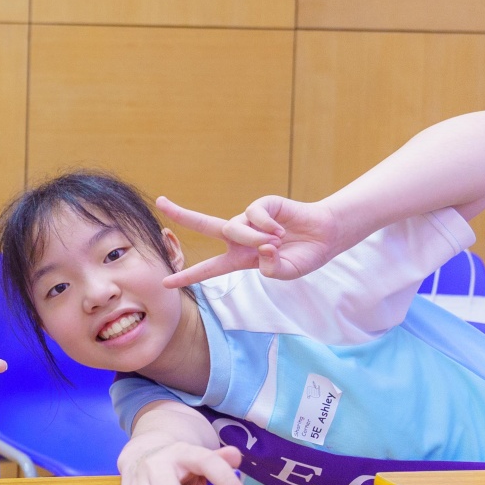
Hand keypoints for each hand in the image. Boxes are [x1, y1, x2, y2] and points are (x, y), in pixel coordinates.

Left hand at [155, 194, 343, 287]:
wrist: (324, 237)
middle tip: (160, 202)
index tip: (165, 282)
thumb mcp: (285, 272)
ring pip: (234, 227)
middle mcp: (240, 238)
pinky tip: (280, 229)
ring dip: (253, 238)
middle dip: (182, 214)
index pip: (209, 269)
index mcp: (239, 259)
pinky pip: (253, 214)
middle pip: (205, 226)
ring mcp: (249, 219)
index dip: (188, 277)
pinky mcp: (263, 205)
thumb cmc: (302, 257)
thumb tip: (261, 248)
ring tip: (276, 242)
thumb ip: (271, 268)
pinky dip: (266, 224)